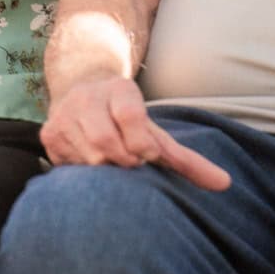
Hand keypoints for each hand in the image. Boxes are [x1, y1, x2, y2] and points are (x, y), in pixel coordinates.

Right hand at [40, 76, 229, 188]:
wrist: (82, 90)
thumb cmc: (127, 119)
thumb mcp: (156, 131)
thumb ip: (187, 159)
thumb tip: (225, 184)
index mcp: (120, 89)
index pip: (132, 117)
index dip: (142, 143)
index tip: (146, 153)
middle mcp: (88, 97)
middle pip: (108, 144)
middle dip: (124, 160)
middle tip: (129, 160)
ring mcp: (65, 115)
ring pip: (89, 158)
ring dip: (106, 169)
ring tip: (111, 162)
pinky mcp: (49, 134)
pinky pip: (70, 165)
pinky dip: (85, 172)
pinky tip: (90, 163)